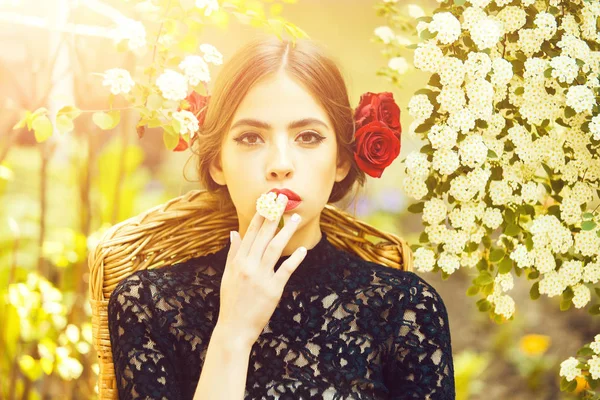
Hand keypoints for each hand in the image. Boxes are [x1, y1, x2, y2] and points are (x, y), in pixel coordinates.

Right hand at [216, 195, 305, 348]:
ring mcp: (261, 277)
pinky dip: (294, 259)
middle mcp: (248, 266)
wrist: (234, 328)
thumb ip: (233, 253)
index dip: (260, 215)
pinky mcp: (273, 290)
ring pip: (275, 248)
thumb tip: (234, 232)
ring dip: (286, 231)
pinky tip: (302, 250)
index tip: (267, 200)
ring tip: (295, 218)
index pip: (250, 232)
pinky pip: (285, 270)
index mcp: (237, 261)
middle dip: (274, 215)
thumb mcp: (228, 275)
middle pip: (263, 235)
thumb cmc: (231, 301)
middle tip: (283, 199)